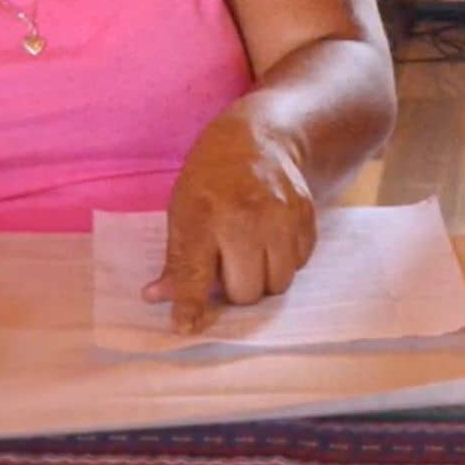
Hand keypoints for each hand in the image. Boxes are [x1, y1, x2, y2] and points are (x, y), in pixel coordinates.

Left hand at [142, 109, 317, 333]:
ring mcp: (281, 218)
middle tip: (228, 267)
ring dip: (263, 279)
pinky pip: (299, 265)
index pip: (195, 275)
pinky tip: (271, 239)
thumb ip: (176, 258)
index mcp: (204, 216)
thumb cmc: (211, 178)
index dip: (190, 306)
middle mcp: (245, 219)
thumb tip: (158, 297)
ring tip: (251, 254)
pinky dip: (285, 261)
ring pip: (277, 285)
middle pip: (245, 293)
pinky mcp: (306, 217)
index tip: (186, 325)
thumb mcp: (181, 209)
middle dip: (235, 290)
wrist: (261, 139)